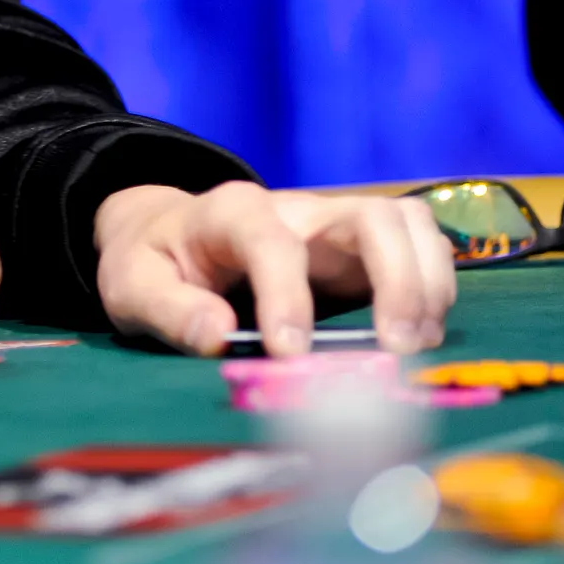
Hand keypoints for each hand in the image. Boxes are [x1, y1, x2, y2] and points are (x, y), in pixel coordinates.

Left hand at [94, 181, 454, 357]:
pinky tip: (419, 335)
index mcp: (233, 212)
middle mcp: (296, 210)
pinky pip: (414, 248)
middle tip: (396, 349)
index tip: (290, 353)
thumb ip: (170, 311)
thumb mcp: (132, 286)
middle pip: (370, 217)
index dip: (287, 295)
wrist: (164, 235)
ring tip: (416, 344)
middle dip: (396, 279)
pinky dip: (431, 286)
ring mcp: (333, 227)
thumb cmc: (151, 262)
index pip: (272, 241)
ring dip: (426, 280)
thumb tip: (219, 336)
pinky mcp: (356, 252)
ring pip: (406, 224)